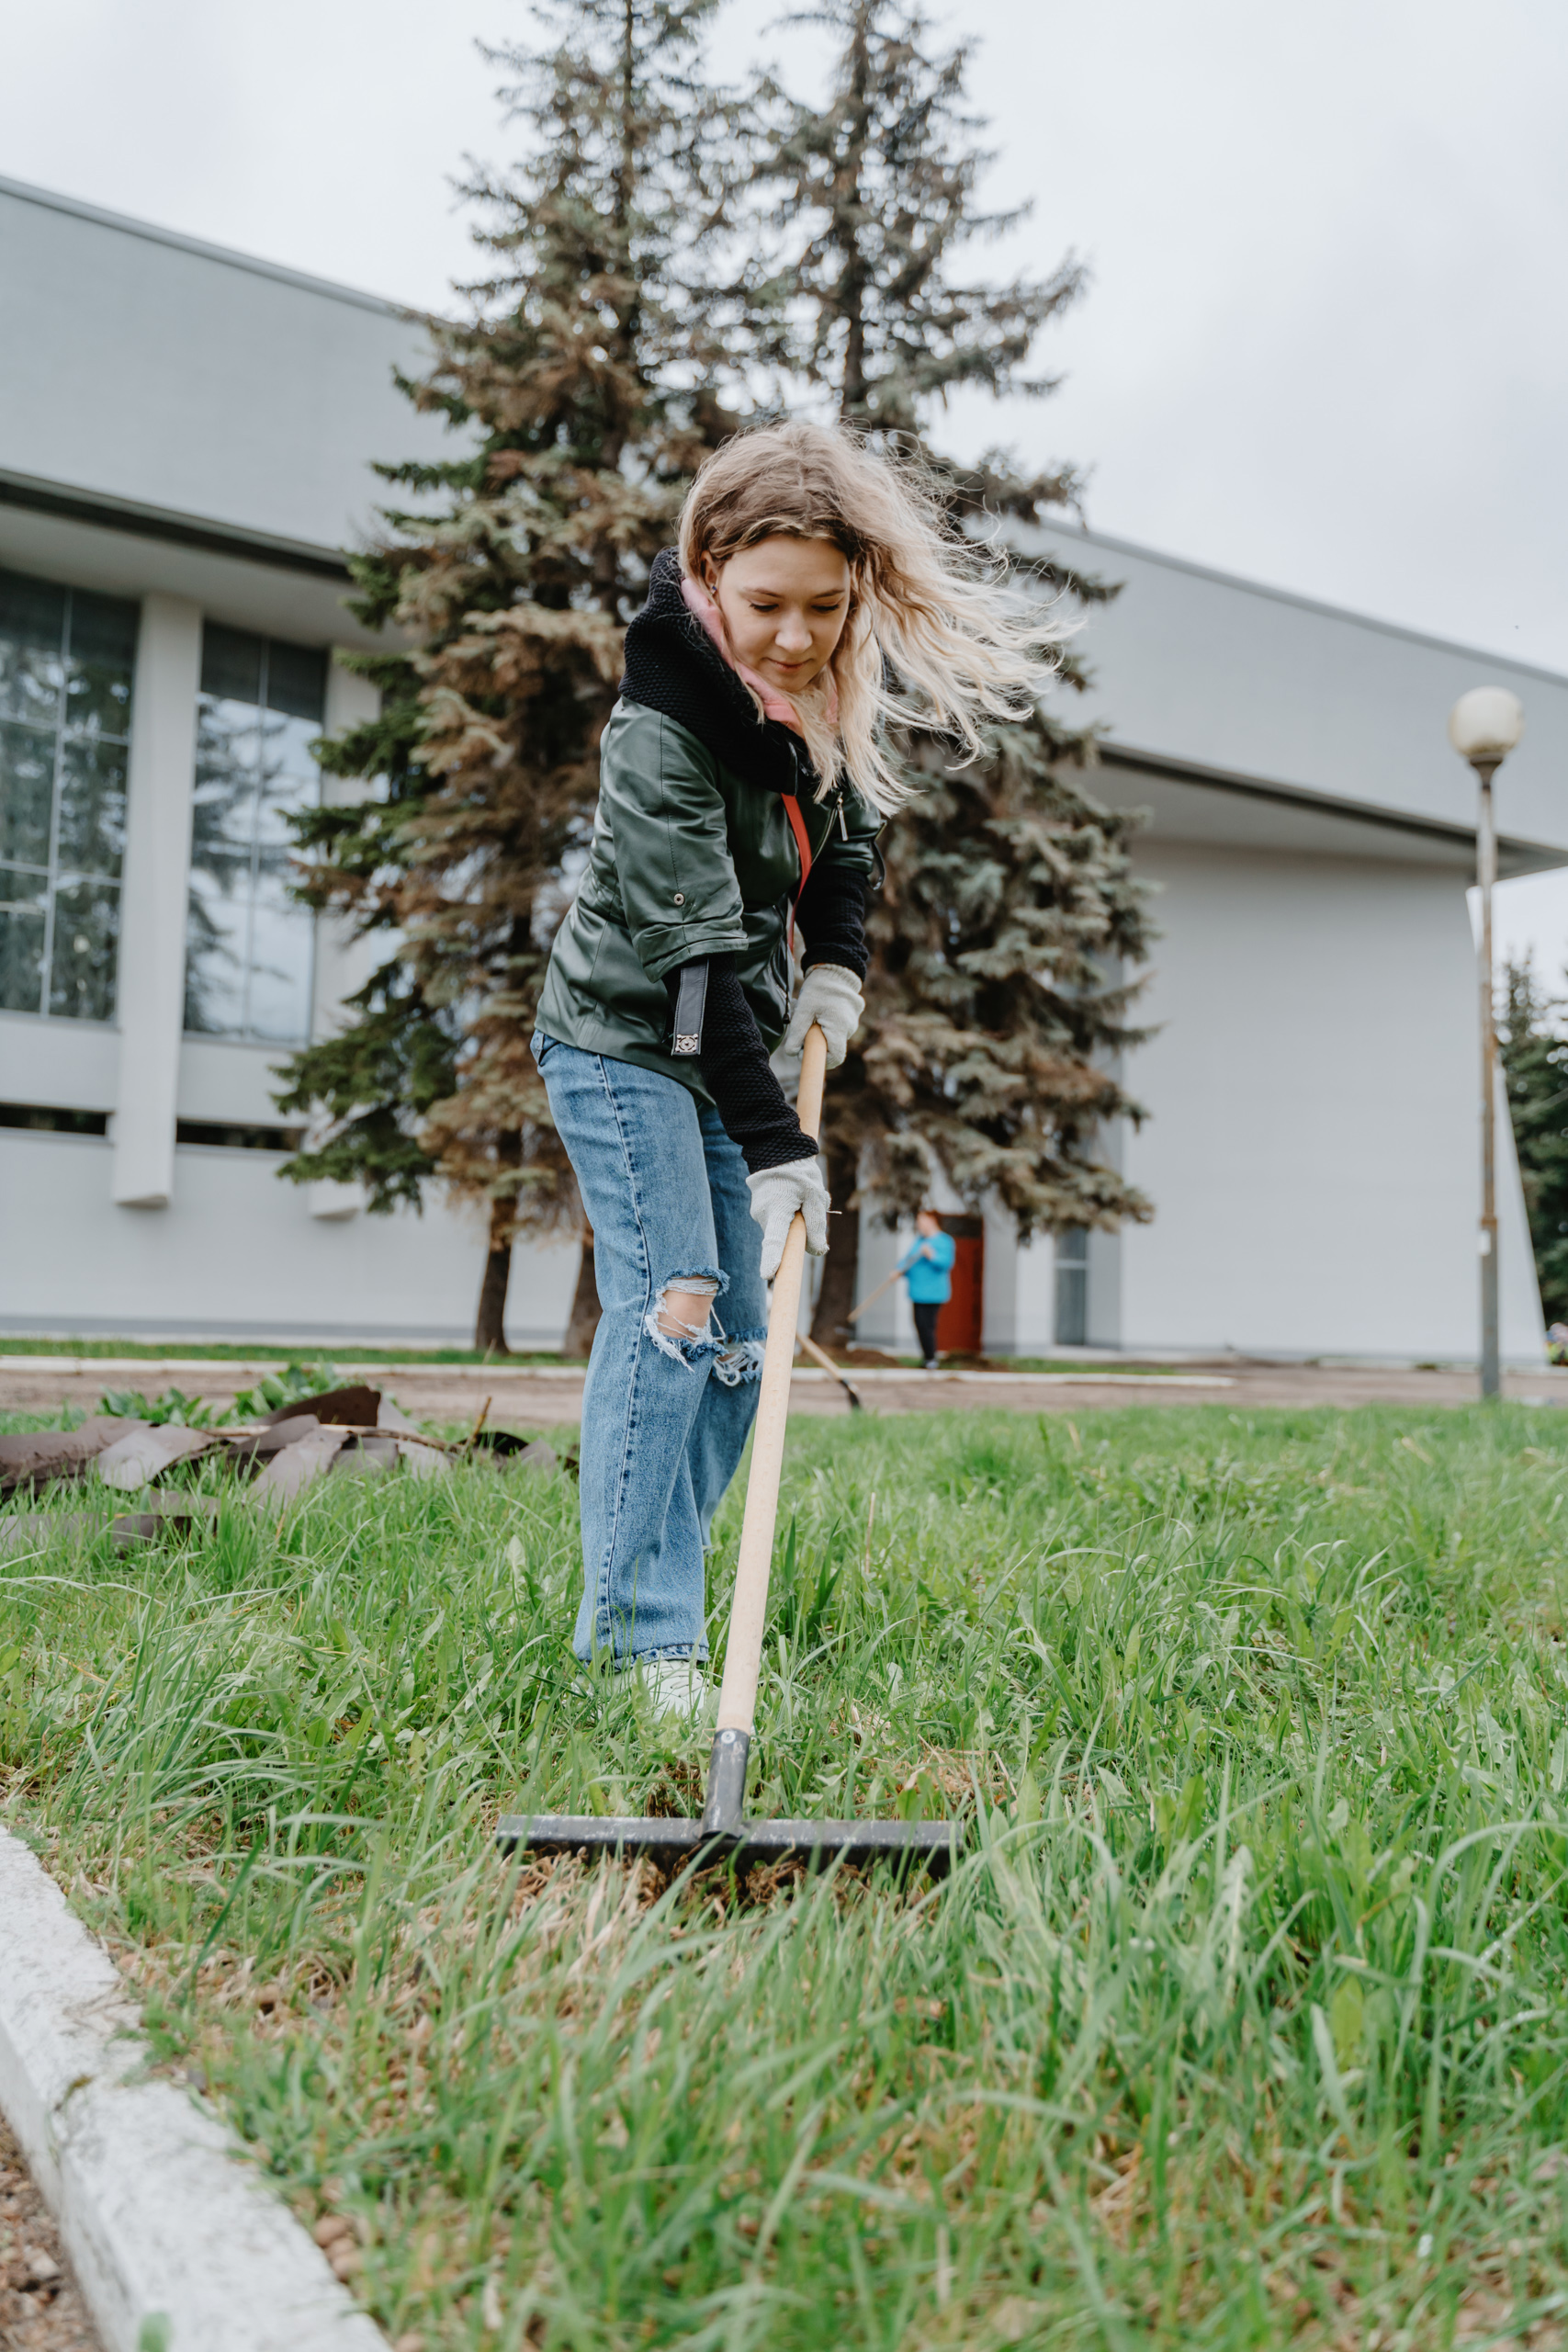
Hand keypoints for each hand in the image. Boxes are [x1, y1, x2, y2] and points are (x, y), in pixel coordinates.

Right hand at [746, 1156, 829, 1280]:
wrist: (777, 1149)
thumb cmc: (799, 1172)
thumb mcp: (814, 1196)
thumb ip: (817, 1225)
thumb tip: (819, 1251)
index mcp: (777, 1210)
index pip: (774, 1240)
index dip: (773, 1259)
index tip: (769, 1276)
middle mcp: (763, 1214)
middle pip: (783, 1237)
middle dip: (799, 1230)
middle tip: (810, 1206)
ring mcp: (758, 1211)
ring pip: (781, 1227)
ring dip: (794, 1219)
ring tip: (801, 1195)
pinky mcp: (758, 1208)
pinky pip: (776, 1218)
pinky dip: (786, 1212)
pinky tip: (792, 1194)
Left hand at [782, 963, 863, 1070]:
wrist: (835, 967)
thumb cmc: (819, 988)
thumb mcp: (803, 1010)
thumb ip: (797, 1033)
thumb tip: (791, 1053)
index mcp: (839, 1028)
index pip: (836, 1058)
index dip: (822, 1061)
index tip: (807, 1052)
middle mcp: (850, 1027)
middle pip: (832, 1046)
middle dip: (817, 1041)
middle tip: (804, 1026)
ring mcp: (853, 1021)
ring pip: (834, 1035)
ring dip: (821, 1030)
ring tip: (811, 1014)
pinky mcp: (853, 1014)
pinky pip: (839, 1025)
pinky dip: (827, 1022)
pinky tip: (820, 1009)